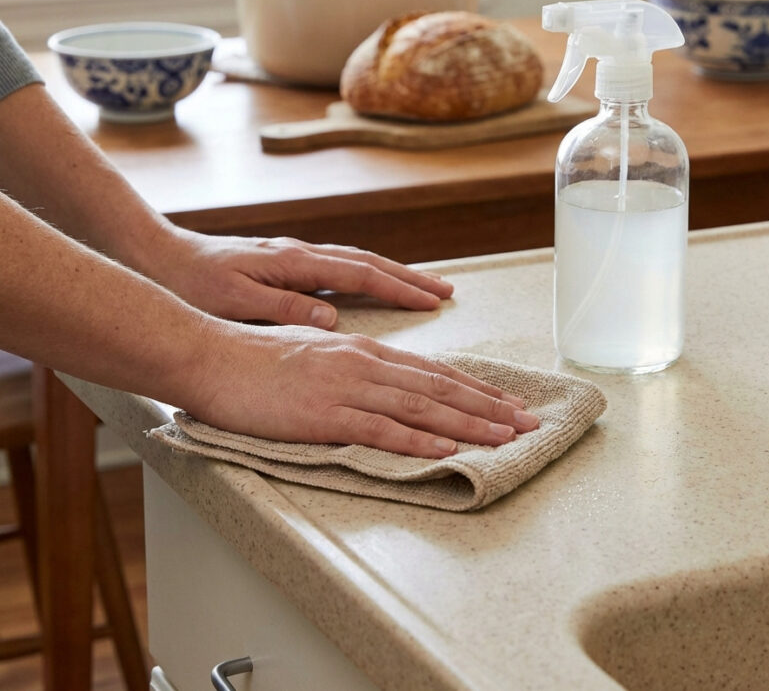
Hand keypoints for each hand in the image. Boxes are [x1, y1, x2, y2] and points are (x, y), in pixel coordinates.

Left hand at [149, 230, 452, 326]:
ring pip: (357, 263)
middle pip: (369, 263)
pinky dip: (369, 276)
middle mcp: (302, 255)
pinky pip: (341, 269)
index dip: (400, 288)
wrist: (160, 256)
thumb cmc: (193, 284)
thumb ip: (284, 309)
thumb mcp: (234, 302)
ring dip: (394, 275)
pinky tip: (376, 287)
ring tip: (424, 288)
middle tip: (446, 292)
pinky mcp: (288, 265)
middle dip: (410, 278)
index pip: (360, 274)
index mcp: (294, 263)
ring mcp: (296, 258)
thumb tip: (333, 320)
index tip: (433, 301)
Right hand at [189, 324, 539, 456]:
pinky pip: (380, 429)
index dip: (474, 388)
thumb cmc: (255, 358)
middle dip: (488, 406)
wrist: (210, 356)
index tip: (506, 402)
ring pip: (421, 407)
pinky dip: (419, 440)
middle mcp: (363, 364)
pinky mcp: (324, 415)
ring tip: (506, 436)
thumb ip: (350, 367)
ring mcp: (345, 388)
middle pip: (439, 387)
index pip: (432, 371)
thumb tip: (380, 381)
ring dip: (469, 423)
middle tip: (527, 421)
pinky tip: (447, 449)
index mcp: (362, 352)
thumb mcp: (313, 354)